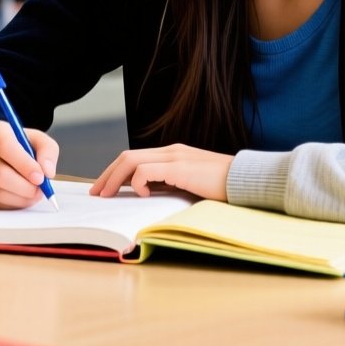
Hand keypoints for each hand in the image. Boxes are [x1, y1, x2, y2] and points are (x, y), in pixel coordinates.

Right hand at [0, 119, 58, 209]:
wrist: (5, 158)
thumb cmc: (23, 148)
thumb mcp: (40, 142)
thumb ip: (48, 152)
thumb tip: (47, 172)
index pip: (4, 145)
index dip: (23, 164)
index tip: (40, 177)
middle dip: (24, 186)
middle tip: (40, 190)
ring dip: (21, 198)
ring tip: (33, 193)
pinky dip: (12, 205)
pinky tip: (20, 197)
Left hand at [90, 144, 232, 200]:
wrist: (248, 181)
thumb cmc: (223, 187)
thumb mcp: (190, 185)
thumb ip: (171, 184)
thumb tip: (147, 194)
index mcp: (172, 154)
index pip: (135, 157)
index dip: (115, 172)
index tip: (104, 187)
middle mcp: (170, 151)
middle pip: (127, 156)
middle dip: (108, 174)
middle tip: (96, 192)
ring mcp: (174, 157)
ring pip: (131, 160)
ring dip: (114, 178)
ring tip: (106, 194)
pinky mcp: (180, 167)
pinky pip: (146, 170)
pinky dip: (137, 182)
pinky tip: (141, 194)